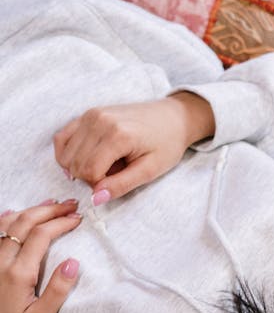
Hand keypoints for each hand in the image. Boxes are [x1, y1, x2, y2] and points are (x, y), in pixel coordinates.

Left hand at [0, 200, 82, 312]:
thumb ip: (58, 290)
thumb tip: (74, 263)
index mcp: (18, 274)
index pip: (41, 236)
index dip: (60, 222)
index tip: (79, 219)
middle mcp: (1, 264)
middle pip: (23, 224)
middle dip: (47, 210)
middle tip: (70, 205)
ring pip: (7, 226)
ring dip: (29, 211)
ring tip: (49, 204)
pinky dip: (6, 220)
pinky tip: (14, 214)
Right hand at [54, 92, 214, 205]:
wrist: (173, 118)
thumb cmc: (167, 144)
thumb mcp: (151, 170)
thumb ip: (122, 185)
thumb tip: (96, 198)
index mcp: (118, 135)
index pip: (90, 172)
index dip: (100, 185)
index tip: (117, 182)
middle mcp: (99, 121)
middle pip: (75, 164)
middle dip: (90, 177)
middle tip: (114, 174)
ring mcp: (90, 115)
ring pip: (66, 154)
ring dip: (81, 166)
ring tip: (107, 164)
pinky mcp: (86, 114)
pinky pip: (62, 138)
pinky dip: (68, 153)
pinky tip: (86, 159)